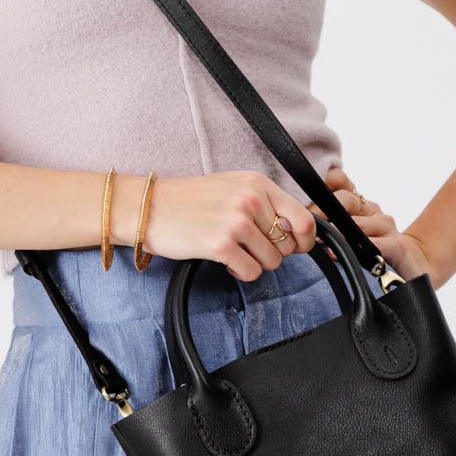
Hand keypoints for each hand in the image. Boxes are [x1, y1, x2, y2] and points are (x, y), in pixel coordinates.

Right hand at [128, 171, 319, 281]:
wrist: (149, 207)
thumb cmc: (189, 199)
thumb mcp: (232, 187)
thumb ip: (264, 202)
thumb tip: (295, 230)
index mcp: (257, 183)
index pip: (303, 218)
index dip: (305, 240)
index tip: (297, 247)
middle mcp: (250, 200)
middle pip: (288, 244)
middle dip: (273, 252)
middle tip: (249, 247)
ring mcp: (236, 222)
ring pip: (272, 261)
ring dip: (255, 262)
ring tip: (233, 250)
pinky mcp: (221, 245)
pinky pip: (251, 272)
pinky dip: (240, 271)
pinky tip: (223, 258)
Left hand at [306, 165, 441, 288]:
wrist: (412, 264)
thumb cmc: (374, 251)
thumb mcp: (351, 235)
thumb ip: (330, 225)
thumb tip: (301, 221)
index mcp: (360, 203)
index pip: (340, 181)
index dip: (324, 183)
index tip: (307, 196)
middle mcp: (373, 210)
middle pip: (346, 200)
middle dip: (323, 212)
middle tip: (308, 223)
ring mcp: (386, 225)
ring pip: (358, 224)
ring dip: (338, 233)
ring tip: (321, 240)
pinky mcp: (398, 244)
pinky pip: (375, 245)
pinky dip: (358, 250)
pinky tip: (342, 255)